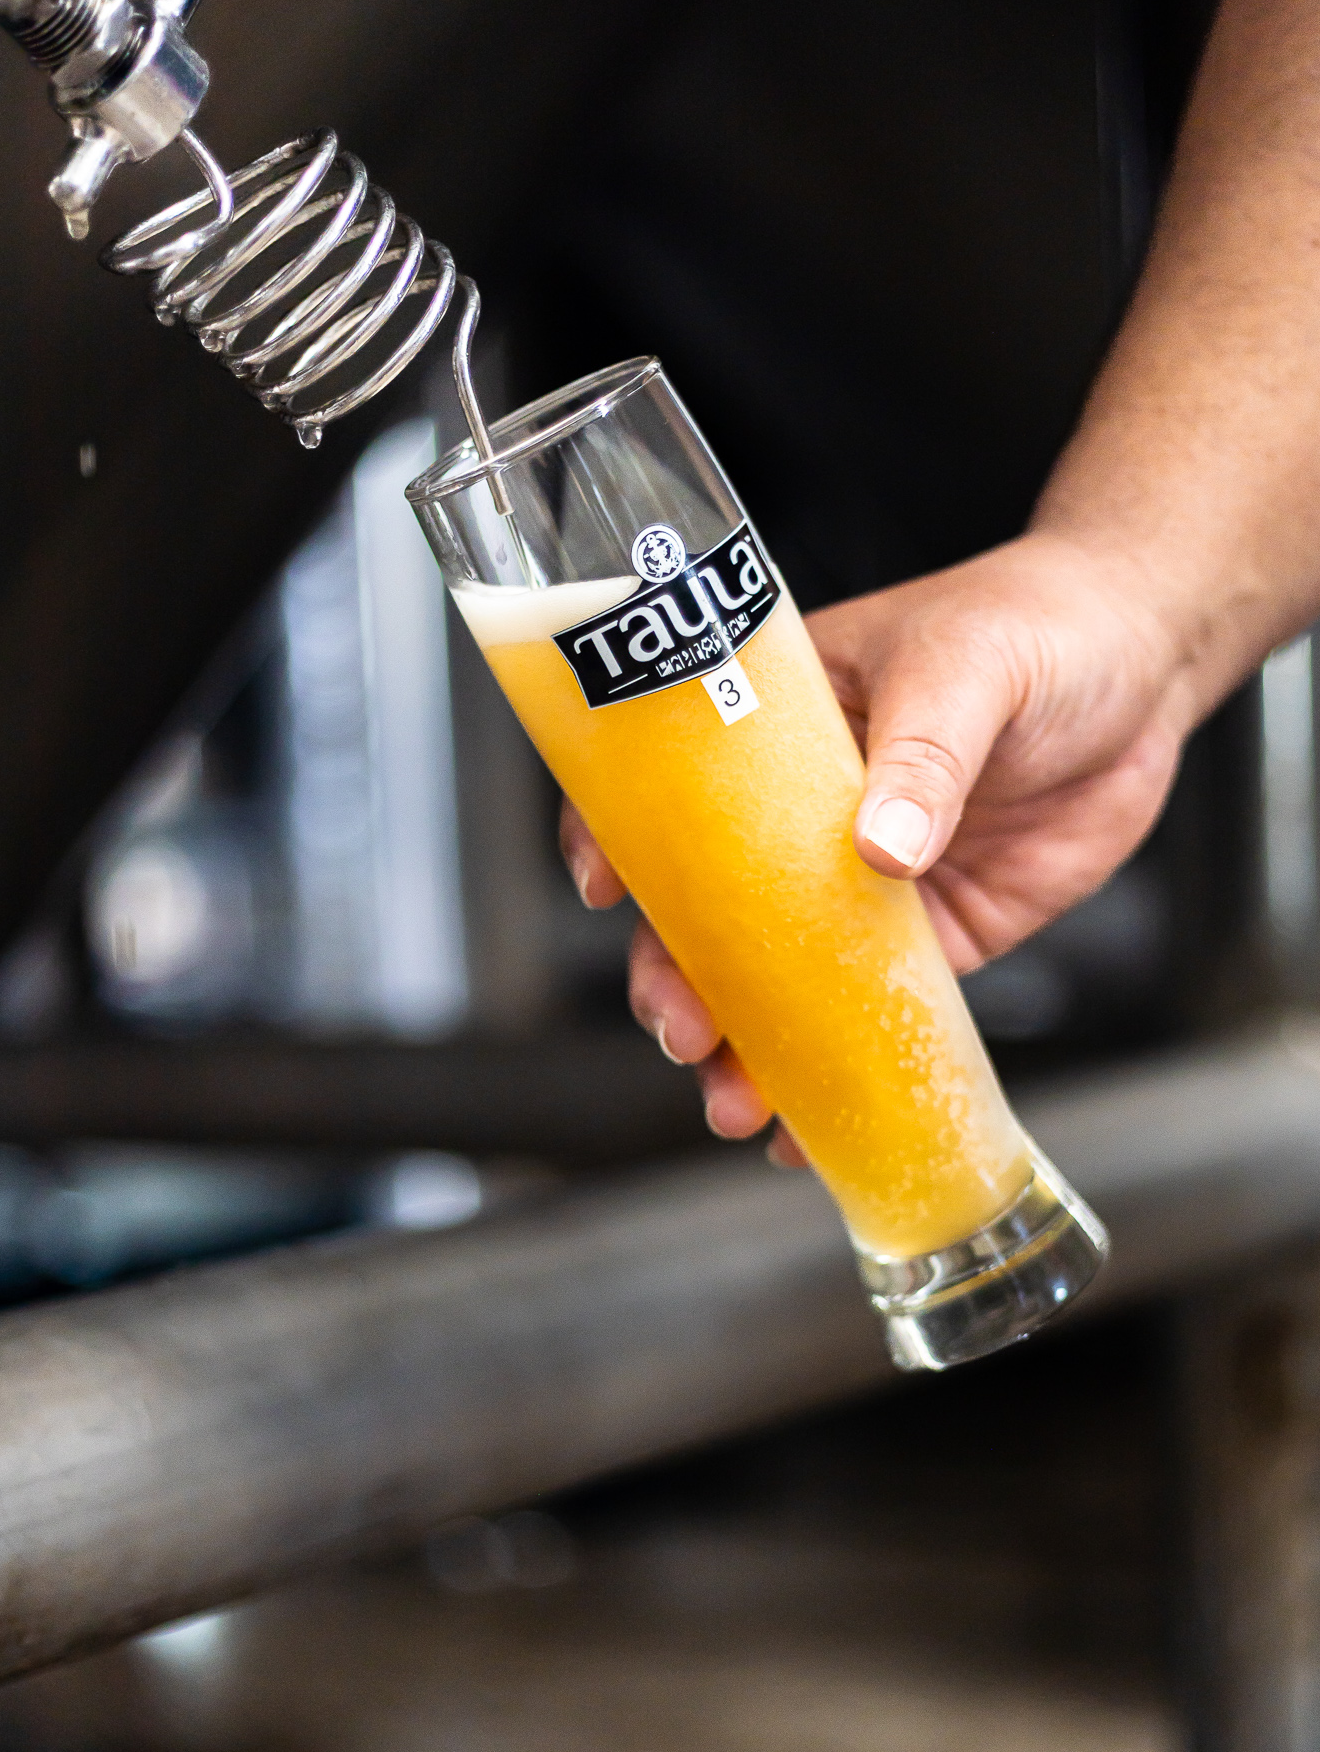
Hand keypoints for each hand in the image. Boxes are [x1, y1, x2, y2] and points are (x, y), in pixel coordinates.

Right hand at [559, 532, 1196, 1161]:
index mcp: (777, 723)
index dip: (617, 836)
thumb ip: (926, 756)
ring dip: (745, 1044)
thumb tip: (882, 848)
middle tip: (682, 1030)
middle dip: (678, 977)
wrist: (1147, 664)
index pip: (664, 779)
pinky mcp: (934, 933)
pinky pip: (872, 1011)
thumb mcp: (967, 668)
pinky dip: (838, 1070)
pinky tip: (809, 1127)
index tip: (604, 891)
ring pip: (779, 975)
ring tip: (736, 1106)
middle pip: (707, 906)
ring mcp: (864, 880)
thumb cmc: (1036, 623)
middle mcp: (801, 812)